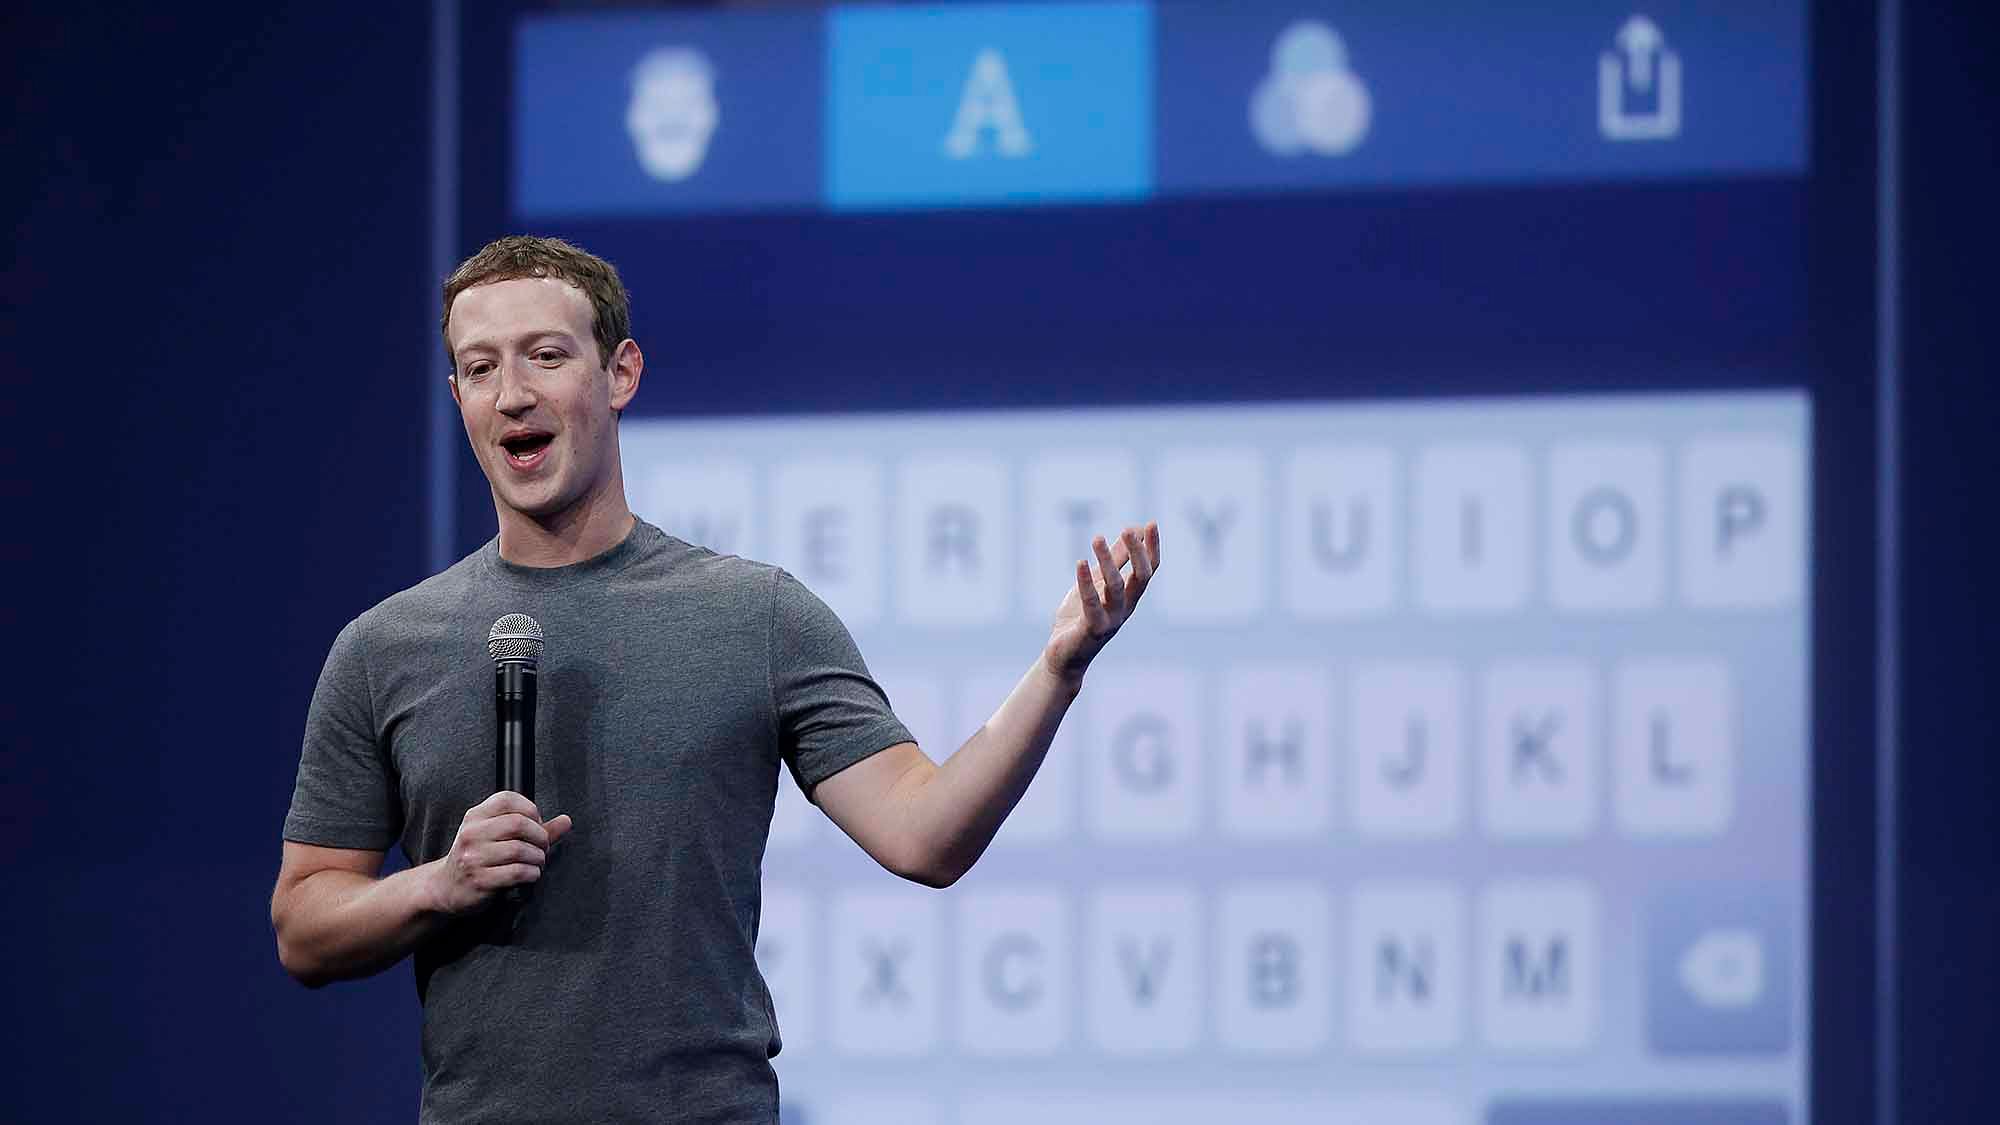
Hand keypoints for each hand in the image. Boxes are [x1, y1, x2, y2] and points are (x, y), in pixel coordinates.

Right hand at [426, 791, 572, 914]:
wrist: (446, 888)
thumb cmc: (477, 859)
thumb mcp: (497, 837)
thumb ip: (534, 828)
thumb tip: (566, 820)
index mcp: (475, 817)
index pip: (507, 800)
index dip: (530, 810)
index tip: (537, 824)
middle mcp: (472, 834)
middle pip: (518, 823)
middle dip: (540, 837)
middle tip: (542, 848)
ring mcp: (473, 857)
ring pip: (520, 849)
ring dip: (538, 858)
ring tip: (537, 863)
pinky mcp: (479, 880)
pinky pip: (516, 872)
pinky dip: (531, 873)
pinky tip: (530, 875)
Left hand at [1041, 522, 1160, 688]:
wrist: (1064, 656)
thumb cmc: (1082, 617)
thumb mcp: (1099, 582)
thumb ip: (1116, 559)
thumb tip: (1133, 530)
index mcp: (1129, 597)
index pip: (1149, 570)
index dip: (1152, 548)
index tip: (1152, 523)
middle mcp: (1125, 608)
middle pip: (1140, 578)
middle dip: (1137, 553)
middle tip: (1128, 530)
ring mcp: (1110, 620)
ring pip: (1116, 587)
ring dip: (1107, 561)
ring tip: (1097, 538)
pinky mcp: (1091, 629)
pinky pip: (1092, 604)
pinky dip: (1086, 582)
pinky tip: (1080, 562)